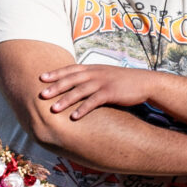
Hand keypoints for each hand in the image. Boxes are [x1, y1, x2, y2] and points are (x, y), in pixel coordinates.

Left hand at [37, 63, 154, 120]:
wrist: (145, 82)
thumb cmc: (123, 81)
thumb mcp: (105, 75)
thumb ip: (91, 78)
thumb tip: (76, 85)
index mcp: (93, 69)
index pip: (70, 69)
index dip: (56, 73)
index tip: (41, 77)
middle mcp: (96, 73)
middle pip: (71, 79)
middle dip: (55, 87)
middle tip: (41, 95)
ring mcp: (103, 82)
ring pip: (80, 90)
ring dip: (66, 100)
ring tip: (53, 109)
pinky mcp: (111, 92)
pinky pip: (94, 101)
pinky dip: (83, 109)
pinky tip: (74, 117)